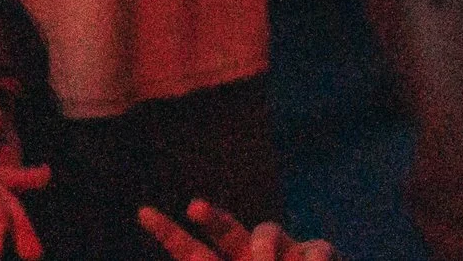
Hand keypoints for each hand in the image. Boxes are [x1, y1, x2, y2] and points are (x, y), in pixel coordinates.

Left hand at [139, 200, 335, 260]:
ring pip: (267, 230)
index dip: (170, 233)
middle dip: (211, 218)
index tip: (143, 212)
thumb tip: (210, 258)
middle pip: (227, 231)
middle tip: (194, 207)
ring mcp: (287, 254)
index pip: (193, 254)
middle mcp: (253, 258)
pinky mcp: (319, 255)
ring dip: (262, 247)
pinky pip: (316, 248)